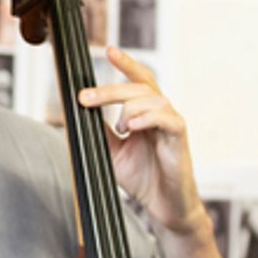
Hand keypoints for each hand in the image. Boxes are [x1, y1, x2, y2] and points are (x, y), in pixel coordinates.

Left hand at [76, 46, 206, 237]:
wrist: (164, 207)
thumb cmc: (142, 177)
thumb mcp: (111, 151)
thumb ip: (99, 130)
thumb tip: (77, 112)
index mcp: (146, 112)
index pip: (138, 81)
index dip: (125, 64)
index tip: (108, 50)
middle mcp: (161, 114)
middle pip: (141, 86)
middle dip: (111, 89)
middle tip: (86, 97)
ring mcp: (172, 125)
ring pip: (154, 99)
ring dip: (130, 108)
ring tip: (121, 128)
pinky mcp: (180, 141)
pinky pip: (169, 120)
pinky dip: (149, 119)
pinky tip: (134, 126)